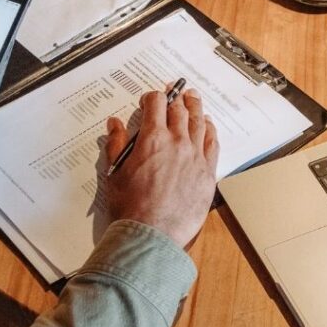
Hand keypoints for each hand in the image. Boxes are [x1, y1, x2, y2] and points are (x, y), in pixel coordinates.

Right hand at [104, 88, 218, 248]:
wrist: (151, 234)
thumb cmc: (131, 207)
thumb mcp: (116, 172)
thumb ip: (116, 144)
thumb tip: (114, 124)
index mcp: (153, 139)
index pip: (156, 105)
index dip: (152, 97)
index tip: (150, 98)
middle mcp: (177, 143)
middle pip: (180, 110)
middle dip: (176, 98)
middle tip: (175, 91)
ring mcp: (195, 157)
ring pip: (199, 123)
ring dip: (195, 108)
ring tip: (193, 99)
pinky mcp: (207, 173)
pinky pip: (212, 144)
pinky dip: (210, 130)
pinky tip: (208, 125)